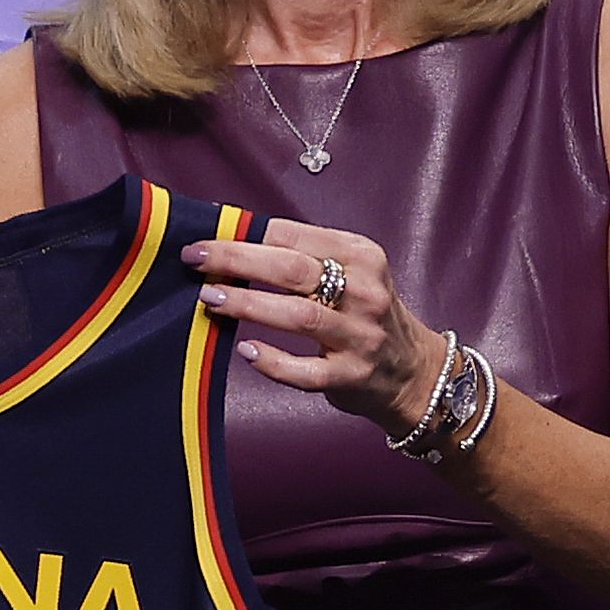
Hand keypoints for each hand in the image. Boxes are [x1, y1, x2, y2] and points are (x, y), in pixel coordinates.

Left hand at [185, 226, 446, 437]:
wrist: (414, 371)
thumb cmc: (365, 313)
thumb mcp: (351, 272)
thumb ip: (303, 256)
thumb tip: (233, 237)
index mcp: (361, 257)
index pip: (295, 237)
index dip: (245, 234)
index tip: (204, 235)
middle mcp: (364, 293)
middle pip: (293, 270)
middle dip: (237, 260)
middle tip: (195, 260)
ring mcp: (359, 336)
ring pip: (298, 315)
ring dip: (248, 304)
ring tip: (209, 297)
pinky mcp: (349, 376)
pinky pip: (304, 371)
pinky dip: (272, 361)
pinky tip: (245, 351)